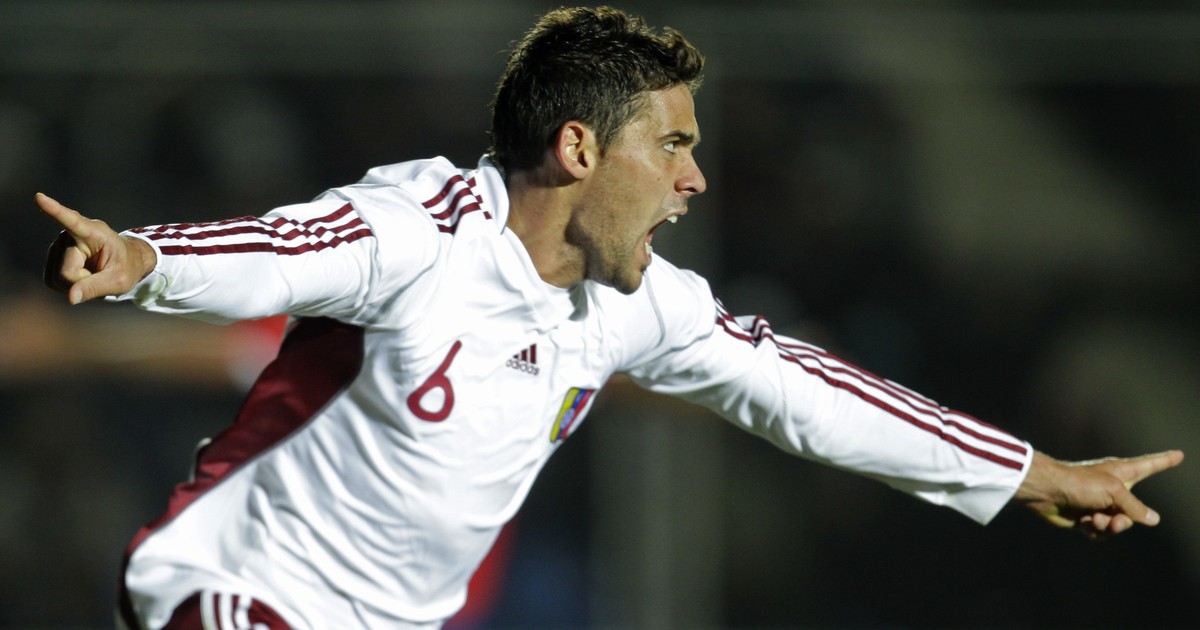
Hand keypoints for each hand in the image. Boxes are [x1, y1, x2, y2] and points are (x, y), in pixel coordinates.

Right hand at [38, 193, 155, 304]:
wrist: (124, 264)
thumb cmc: (126, 268)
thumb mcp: (119, 280)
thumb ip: (96, 287)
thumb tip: (70, 298)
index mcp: (94, 232)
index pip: (72, 221)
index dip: (54, 210)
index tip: (39, 197)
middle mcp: (70, 235)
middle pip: (66, 272)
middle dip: (83, 281)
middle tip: (100, 275)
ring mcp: (59, 245)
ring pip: (58, 278)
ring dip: (76, 284)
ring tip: (92, 273)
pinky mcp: (52, 257)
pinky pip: (52, 281)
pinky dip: (68, 285)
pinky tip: (81, 276)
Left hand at [1015, 450, 1183, 538]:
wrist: (1047, 492)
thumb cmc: (1079, 483)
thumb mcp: (1113, 492)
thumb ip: (1135, 507)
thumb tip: (1153, 519)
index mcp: (1122, 473)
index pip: (1150, 465)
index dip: (1165, 460)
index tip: (1179, 454)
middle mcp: (1113, 488)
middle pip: (1135, 511)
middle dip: (1125, 520)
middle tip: (1114, 521)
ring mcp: (1100, 503)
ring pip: (1118, 524)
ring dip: (1107, 525)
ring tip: (1094, 519)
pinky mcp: (1086, 517)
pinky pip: (1101, 532)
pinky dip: (1094, 530)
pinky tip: (1083, 522)